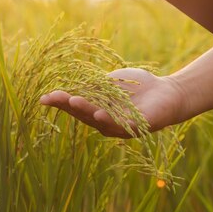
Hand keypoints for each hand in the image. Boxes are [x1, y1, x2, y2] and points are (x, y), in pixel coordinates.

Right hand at [39, 68, 186, 137]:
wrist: (167, 91)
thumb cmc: (138, 87)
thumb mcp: (112, 85)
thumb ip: (94, 87)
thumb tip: (68, 84)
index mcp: (98, 111)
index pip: (76, 107)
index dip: (61, 103)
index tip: (44, 98)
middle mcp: (107, 123)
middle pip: (84, 115)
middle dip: (68, 105)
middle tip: (54, 97)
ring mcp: (121, 127)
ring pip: (100, 121)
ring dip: (86, 111)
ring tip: (73, 100)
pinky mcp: (139, 126)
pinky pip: (122, 125)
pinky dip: (110, 120)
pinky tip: (99, 114)